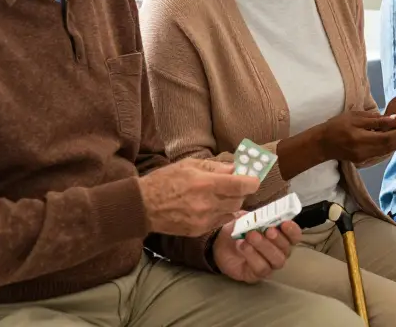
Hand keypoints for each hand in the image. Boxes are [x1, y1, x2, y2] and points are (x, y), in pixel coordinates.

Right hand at [139, 159, 259, 235]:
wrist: (142, 206)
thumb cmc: (164, 181)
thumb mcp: (189, 165)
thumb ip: (215, 167)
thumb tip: (235, 169)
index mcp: (206, 184)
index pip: (241, 185)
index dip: (252, 181)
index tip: (254, 179)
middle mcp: (207, 204)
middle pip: (239, 199)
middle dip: (241, 192)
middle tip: (236, 185)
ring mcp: (203, 220)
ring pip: (231, 211)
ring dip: (232, 203)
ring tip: (221, 195)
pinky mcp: (198, 230)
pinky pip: (220, 221)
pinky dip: (222, 213)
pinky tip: (212, 206)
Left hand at [213, 219, 300, 283]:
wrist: (220, 243)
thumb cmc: (239, 229)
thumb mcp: (247, 218)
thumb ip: (256, 216)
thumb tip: (261, 213)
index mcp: (281, 237)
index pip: (295, 236)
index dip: (293, 231)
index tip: (285, 223)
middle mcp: (279, 252)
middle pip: (286, 249)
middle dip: (277, 239)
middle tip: (266, 230)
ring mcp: (269, 265)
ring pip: (277, 260)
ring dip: (264, 247)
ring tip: (250, 236)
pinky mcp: (256, 275)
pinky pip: (262, 269)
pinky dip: (253, 256)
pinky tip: (243, 246)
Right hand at [316, 110, 395, 162]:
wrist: (322, 143)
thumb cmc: (337, 126)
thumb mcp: (355, 118)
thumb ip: (375, 120)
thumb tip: (394, 119)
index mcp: (361, 139)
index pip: (387, 138)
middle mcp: (365, 151)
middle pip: (390, 146)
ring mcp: (364, 157)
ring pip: (387, 150)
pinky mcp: (364, 159)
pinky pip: (382, 152)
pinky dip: (390, 144)